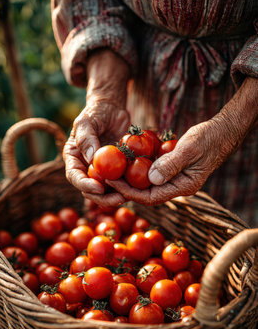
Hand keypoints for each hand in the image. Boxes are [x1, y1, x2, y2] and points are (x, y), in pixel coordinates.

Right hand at [63, 49, 130, 206]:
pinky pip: (121, 183)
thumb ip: (86, 138)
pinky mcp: (116, 171)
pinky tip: (139, 187)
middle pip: (91, 190)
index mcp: (73, 158)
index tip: (98, 188)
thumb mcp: (87, 120)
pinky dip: (128, 187)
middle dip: (104, 198)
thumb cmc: (96, 112)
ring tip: (131, 195)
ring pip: (107, 191)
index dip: (85, 185)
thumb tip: (90, 158)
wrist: (112, 109)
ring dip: (117, 196)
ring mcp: (101, 172)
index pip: (75, 177)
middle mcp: (85, 169)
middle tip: (119, 197)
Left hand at [108, 76, 257, 204]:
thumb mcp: (190, 148)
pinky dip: (139, 168)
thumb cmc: (209, 138)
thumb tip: (150, 178)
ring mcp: (175, 179)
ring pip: (148, 184)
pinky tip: (126, 160)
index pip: (151, 197)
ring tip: (111, 170)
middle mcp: (178, 187)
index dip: (129, 192)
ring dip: (130, 178)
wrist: (223, 131)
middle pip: (146, 193)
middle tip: (106, 177)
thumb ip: (171, 164)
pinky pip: (152, 173)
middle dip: (126, 187)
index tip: (112, 182)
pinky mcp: (172, 170)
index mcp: (184, 187)